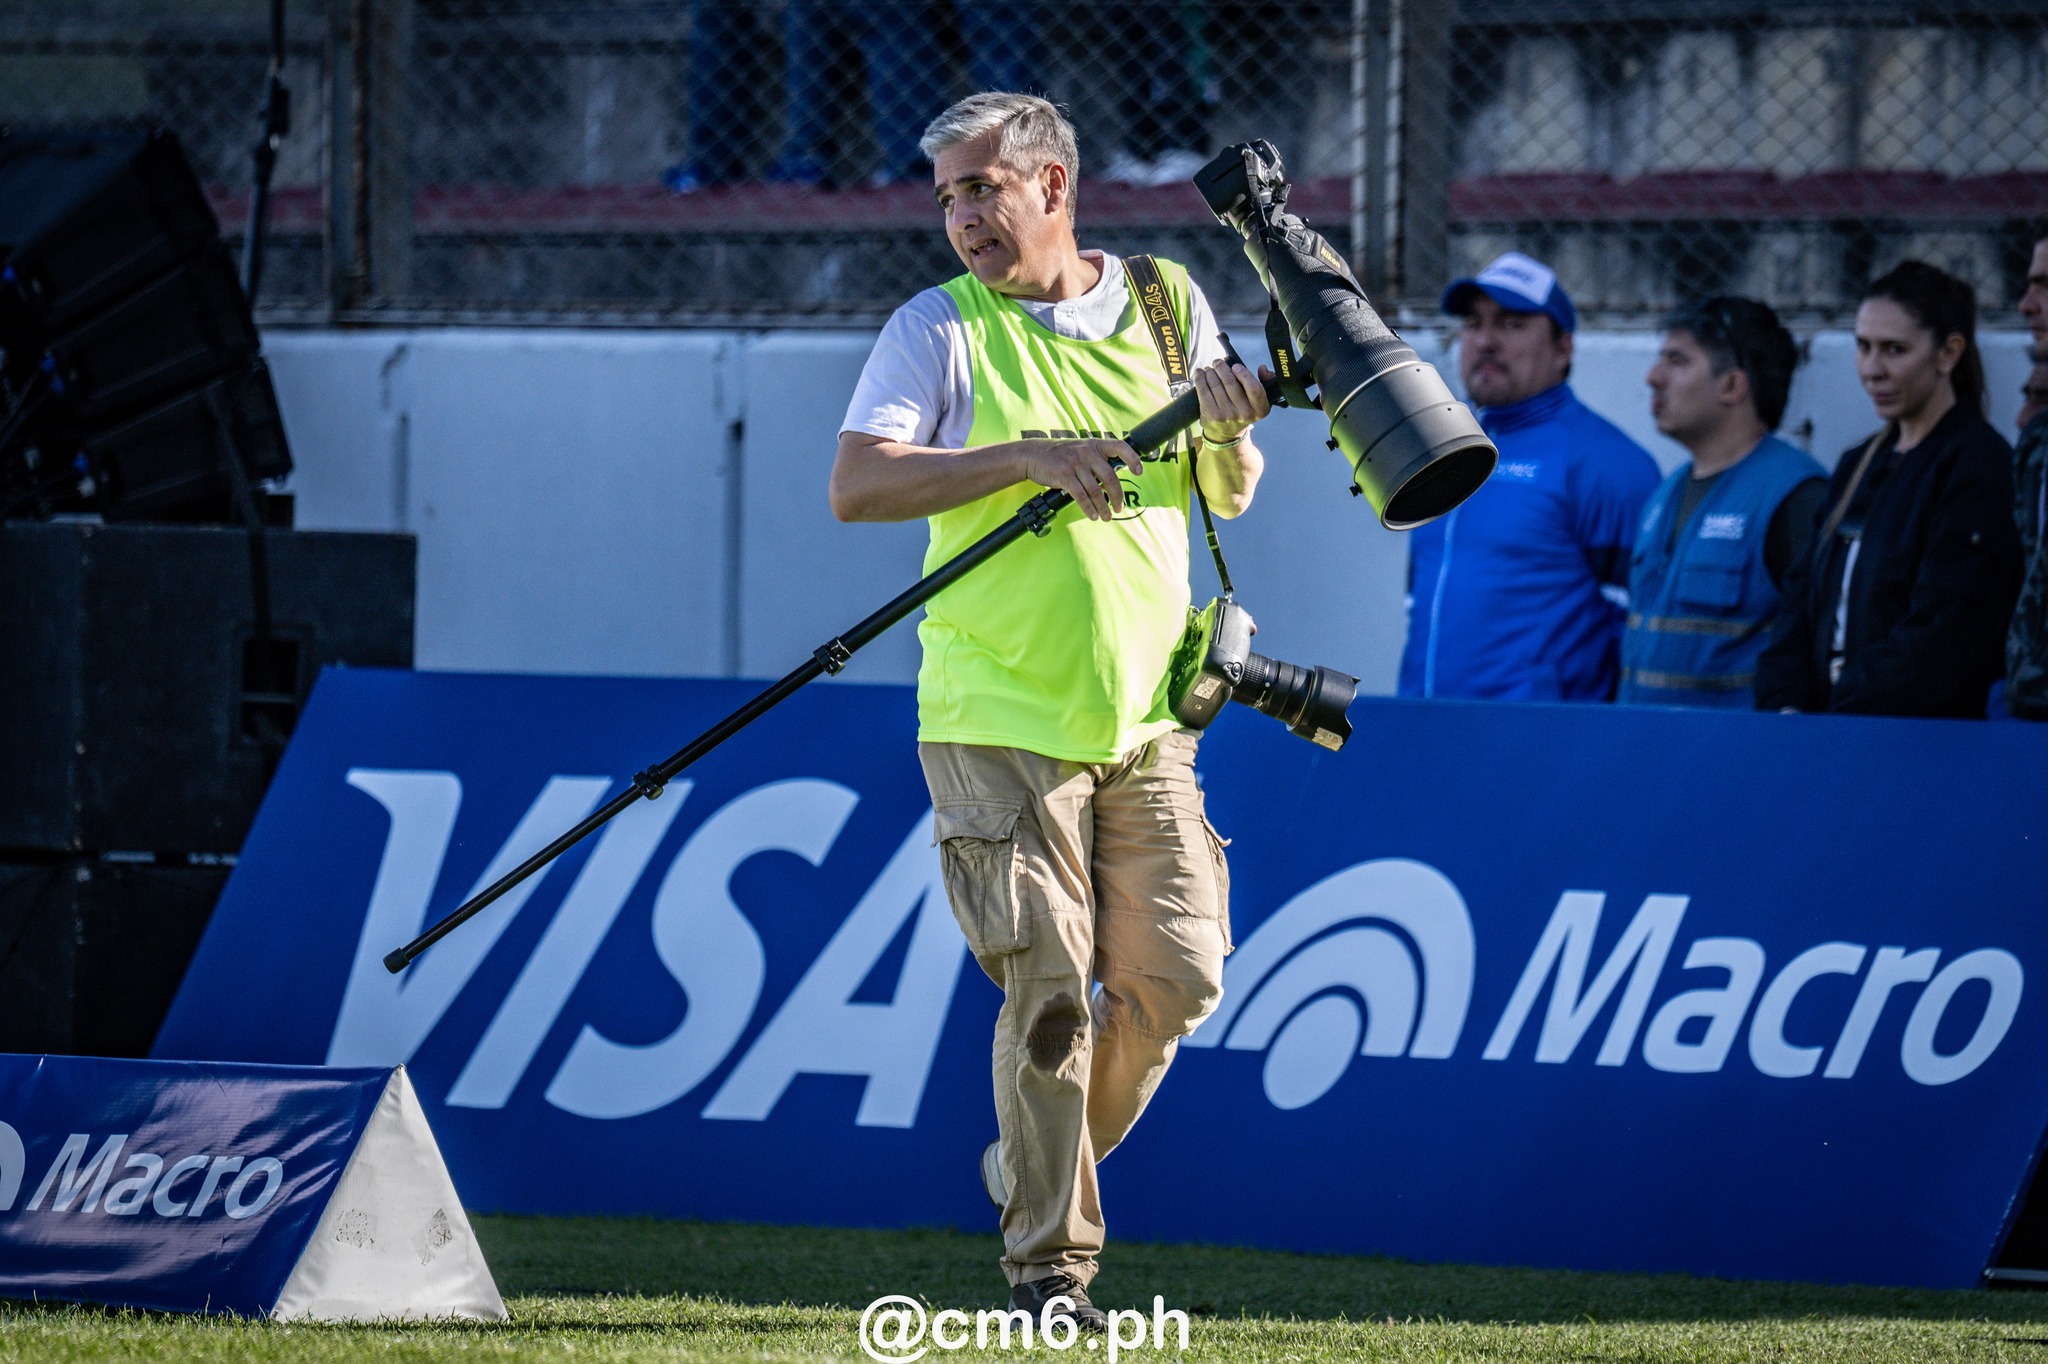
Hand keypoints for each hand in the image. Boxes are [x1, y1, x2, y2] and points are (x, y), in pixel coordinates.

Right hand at [1019, 438, 1143, 520]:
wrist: (1033, 455)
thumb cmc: (1059, 455)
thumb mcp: (1080, 451)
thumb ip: (1095, 463)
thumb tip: (1110, 484)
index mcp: (1094, 445)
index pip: (1120, 447)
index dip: (1132, 458)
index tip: (1139, 471)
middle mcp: (1087, 452)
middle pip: (1110, 476)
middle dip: (1117, 496)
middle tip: (1119, 508)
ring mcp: (1075, 464)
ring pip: (1096, 490)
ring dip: (1103, 507)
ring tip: (1107, 517)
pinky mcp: (1064, 476)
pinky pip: (1081, 495)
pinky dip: (1088, 508)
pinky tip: (1093, 515)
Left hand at [1195, 359, 1272, 446]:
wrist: (1227, 436)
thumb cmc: (1243, 411)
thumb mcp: (1258, 401)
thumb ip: (1265, 382)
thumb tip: (1262, 368)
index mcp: (1259, 409)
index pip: (1254, 388)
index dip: (1244, 374)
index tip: (1236, 366)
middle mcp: (1244, 413)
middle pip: (1230, 382)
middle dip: (1222, 367)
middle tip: (1218, 362)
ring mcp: (1226, 415)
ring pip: (1215, 384)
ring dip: (1210, 372)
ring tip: (1210, 369)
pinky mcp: (1211, 415)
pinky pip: (1203, 391)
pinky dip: (1200, 378)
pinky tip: (1200, 373)